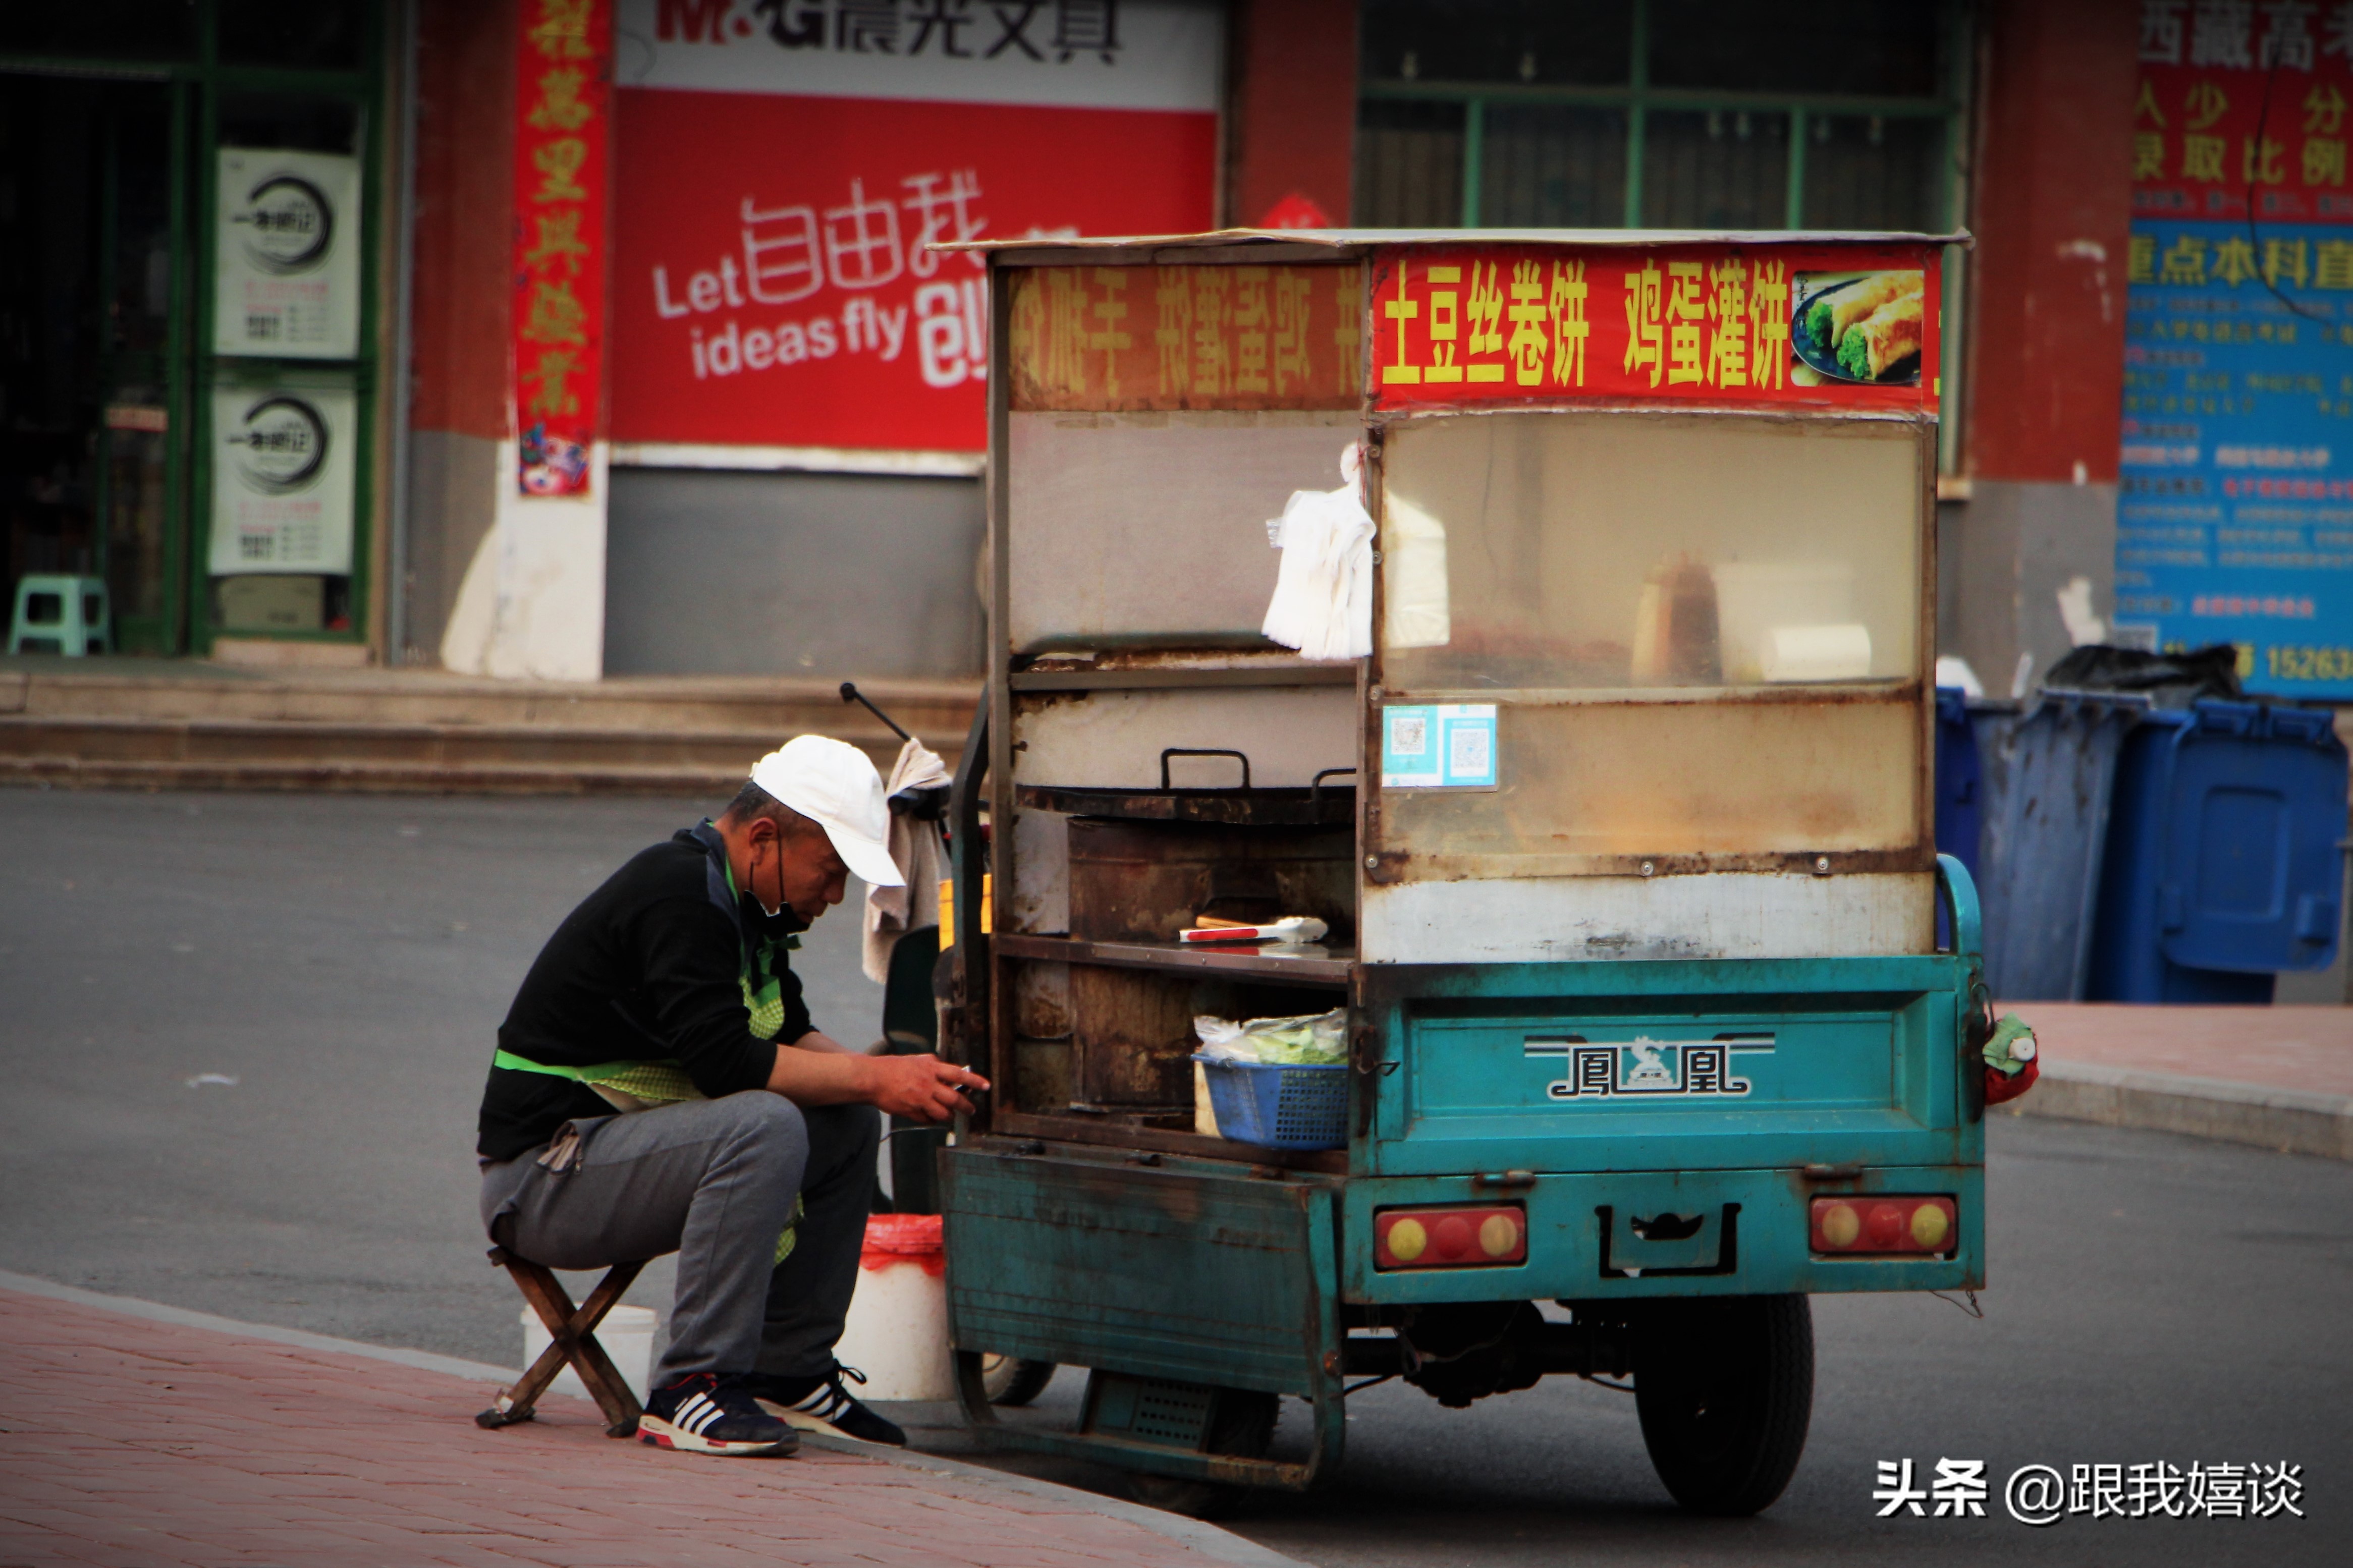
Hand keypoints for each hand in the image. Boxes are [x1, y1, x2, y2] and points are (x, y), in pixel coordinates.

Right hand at [865, 1053, 990, 1122]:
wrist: (872, 1079)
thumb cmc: (892, 1067)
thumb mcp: (916, 1060)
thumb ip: (932, 1064)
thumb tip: (945, 1068)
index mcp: (930, 1068)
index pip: (959, 1074)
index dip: (974, 1080)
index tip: (986, 1086)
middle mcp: (928, 1084)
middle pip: (955, 1098)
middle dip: (966, 1106)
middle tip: (971, 1110)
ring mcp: (920, 1099)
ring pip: (943, 1113)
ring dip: (949, 1116)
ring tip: (950, 1116)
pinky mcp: (911, 1111)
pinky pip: (928, 1119)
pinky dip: (931, 1119)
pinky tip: (930, 1116)